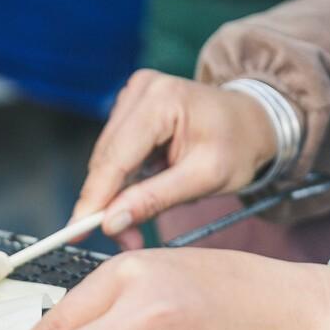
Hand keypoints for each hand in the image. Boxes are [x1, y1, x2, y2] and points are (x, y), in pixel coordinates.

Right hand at [74, 70, 277, 246]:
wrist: (253, 121)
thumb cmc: (238, 145)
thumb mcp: (205, 178)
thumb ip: (155, 199)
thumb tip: (110, 223)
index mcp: (163, 99)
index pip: (117, 157)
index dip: (94, 198)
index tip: (76, 232)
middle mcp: (141, 90)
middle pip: (107, 158)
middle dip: (107, 203)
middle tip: (121, 239)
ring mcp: (133, 95)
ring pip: (106, 158)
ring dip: (114, 195)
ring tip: (134, 224)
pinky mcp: (130, 107)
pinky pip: (114, 152)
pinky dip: (122, 181)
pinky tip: (138, 196)